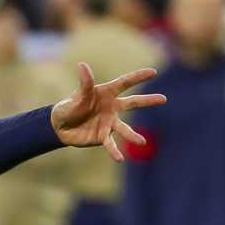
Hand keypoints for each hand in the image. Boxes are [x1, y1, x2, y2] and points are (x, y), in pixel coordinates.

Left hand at [49, 63, 165, 161]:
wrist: (60, 127)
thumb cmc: (69, 107)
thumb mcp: (77, 96)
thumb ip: (84, 84)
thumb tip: (82, 65)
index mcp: (106, 93)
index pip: (124, 83)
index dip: (138, 77)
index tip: (153, 72)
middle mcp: (111, 107)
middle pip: (132, 103)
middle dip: (147, 101)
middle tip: (164, 99)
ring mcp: (109, 122)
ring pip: (124, 128)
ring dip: (132, 135)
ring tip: (142, 142)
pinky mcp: (103, 136)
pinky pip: (110, 144)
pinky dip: (115, 151)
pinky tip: (120, 159)